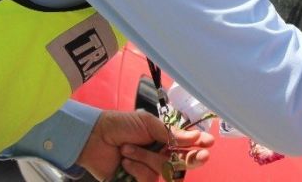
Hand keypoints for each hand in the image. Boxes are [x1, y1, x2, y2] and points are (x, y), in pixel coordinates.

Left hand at [76, 110, 214, 181]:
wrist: (93, 138)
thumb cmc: (120, 126)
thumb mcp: (148, 124)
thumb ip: (171, 134)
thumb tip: (195, 137)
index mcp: (163, 140)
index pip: (186, 146)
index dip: (198, 145)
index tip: (208, 142)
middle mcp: (159, 156)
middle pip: (182, 164)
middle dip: (193, 159)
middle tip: (202, 156)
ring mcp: (147, 170)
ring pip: (163, 171)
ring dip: (146, 159)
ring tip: (128, 150)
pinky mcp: (135, 181)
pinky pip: (147, 179)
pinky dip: (136, 169)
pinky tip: (125, 162)